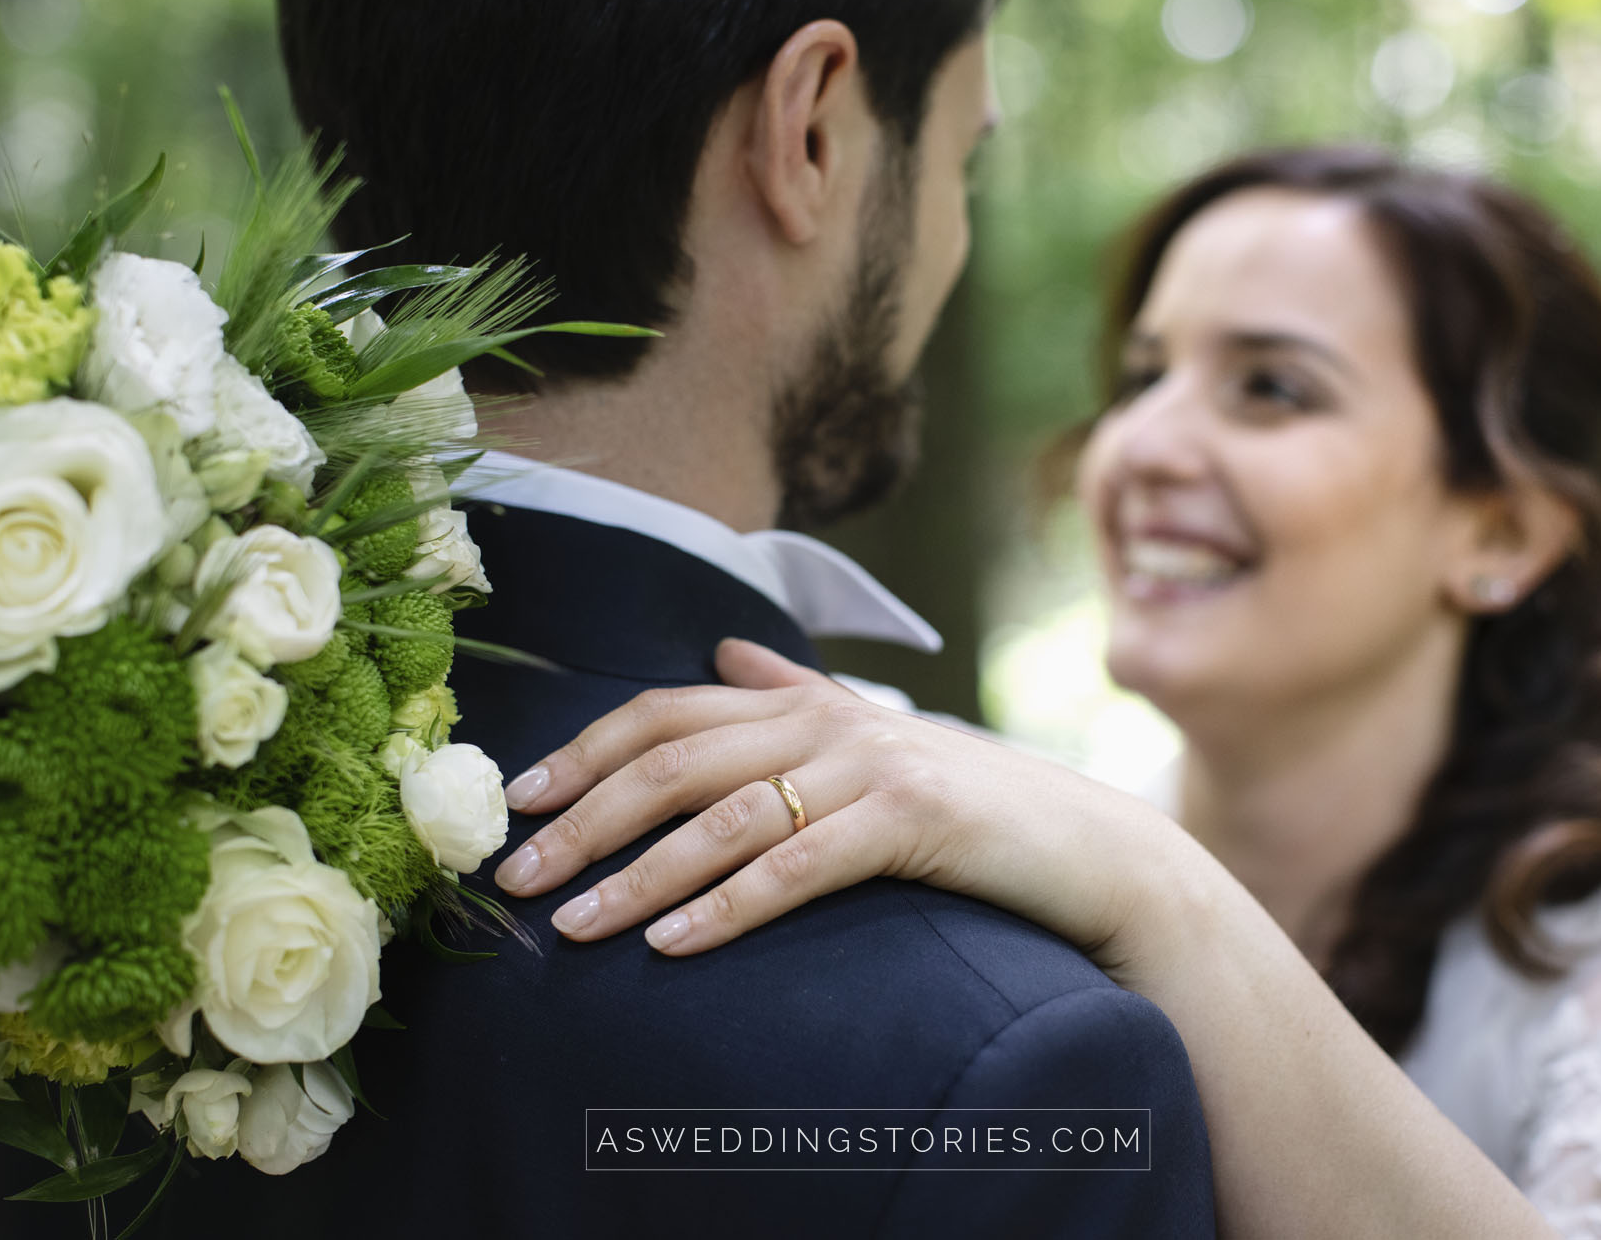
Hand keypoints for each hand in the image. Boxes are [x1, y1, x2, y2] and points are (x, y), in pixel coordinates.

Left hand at [493, 639, 1187, 962]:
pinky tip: (672, 944)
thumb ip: (793, 692)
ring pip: (722, 818)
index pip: (665, 714)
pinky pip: (797, 866)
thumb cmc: (967, 801)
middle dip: (584, 820)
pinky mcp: (909, 819)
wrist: (1082, 843)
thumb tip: (722, 656)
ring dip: (637, 876)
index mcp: (803, 702)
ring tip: (573, 926)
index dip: (585, 753)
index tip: (521, 801)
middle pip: (673, 761)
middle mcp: (825, 720)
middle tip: (517, 877)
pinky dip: (727, 907)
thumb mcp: (871, 737)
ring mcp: (868, 764)